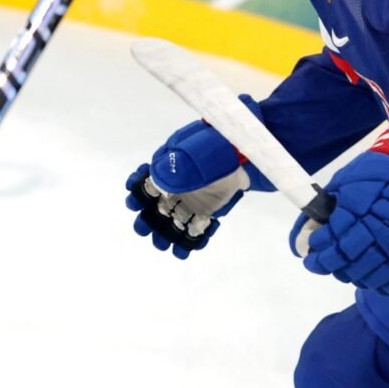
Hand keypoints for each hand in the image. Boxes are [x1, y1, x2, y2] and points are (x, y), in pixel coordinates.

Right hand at [126, 96, 263, 258]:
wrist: (253, 150)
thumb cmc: (227, 140)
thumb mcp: (209, 136)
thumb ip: (193, 144)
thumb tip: (164, 162)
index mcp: (171, 163)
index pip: (146, 178)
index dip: (137, 189)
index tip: (134, 197)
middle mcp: (177, 184)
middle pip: (153, 206)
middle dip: (145, 219)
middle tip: (144, 228)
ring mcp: (192, 199)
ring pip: (171, 221)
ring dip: (163, 234)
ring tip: (163, 244)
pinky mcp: (208, 211)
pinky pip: (195, 230)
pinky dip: (189, 242)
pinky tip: (183, 250)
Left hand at [290, 122, 388, 293]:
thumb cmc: (384, 169)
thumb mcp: (349, 180)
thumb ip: (332, 206)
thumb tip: (314, 226)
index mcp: (357, 213)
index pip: (331, 245)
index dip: (317, 253)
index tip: (310, 253)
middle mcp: (376, 235)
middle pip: (348, 265)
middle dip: (329, 266)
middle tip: (321, 265)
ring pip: (369, 277)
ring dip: (352, 276)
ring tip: (344, 271)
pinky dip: (378, 284)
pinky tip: (369, 277)